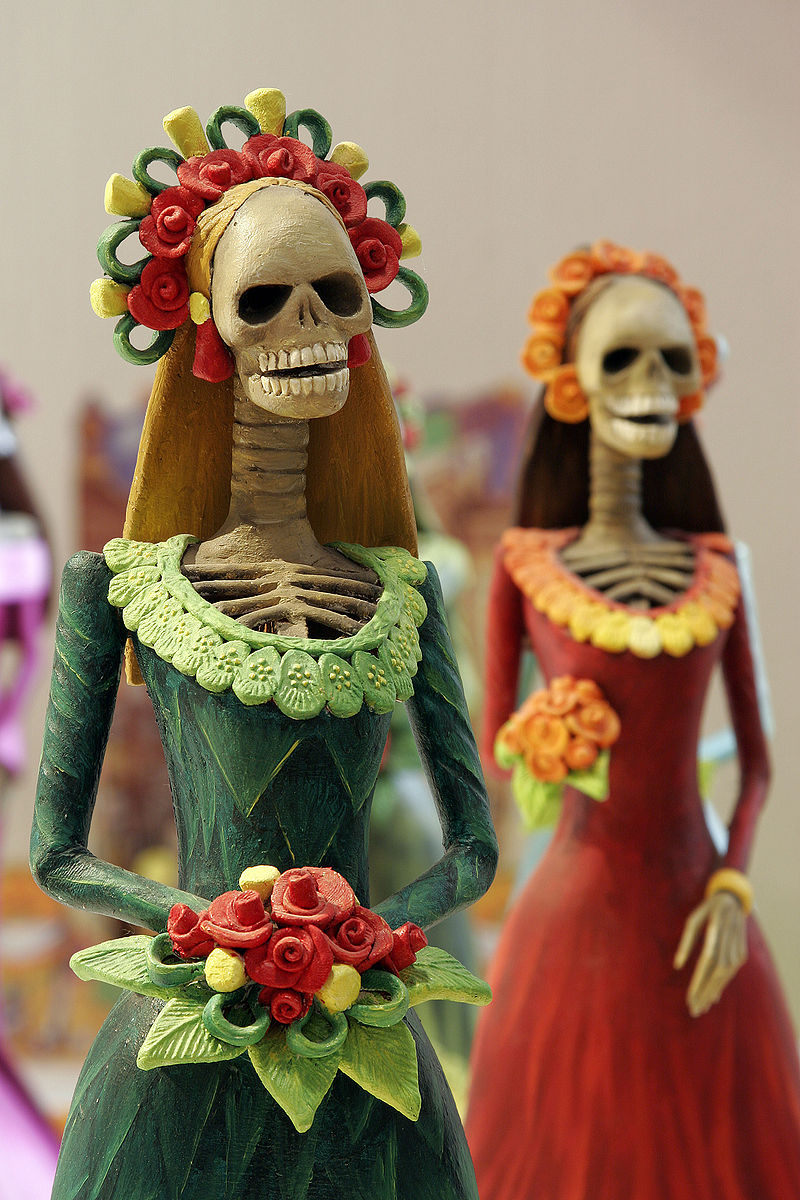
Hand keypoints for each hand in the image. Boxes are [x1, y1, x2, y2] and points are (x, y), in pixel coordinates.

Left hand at [674, 891, 747, 1016]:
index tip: (689, 998)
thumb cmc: (707, 910)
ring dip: (712, 992)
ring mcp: (739, 949)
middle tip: (693, 1010)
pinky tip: (711, 997)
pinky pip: (730, 973)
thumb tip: (677, 966)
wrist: (733, 901)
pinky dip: (721, 986)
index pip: (707, 961)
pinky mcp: (742, 954)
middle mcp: (730, 941)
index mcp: (716, 929)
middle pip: (717, 972)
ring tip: (700, 1008)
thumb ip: (685, 942)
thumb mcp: (693, 920)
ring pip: (725, 976)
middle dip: (705, 993)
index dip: (699, 981)